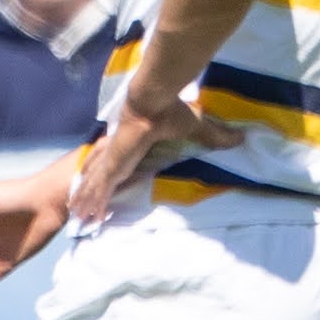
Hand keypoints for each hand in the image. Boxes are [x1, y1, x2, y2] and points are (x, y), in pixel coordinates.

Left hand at [69, 89, 223, 224]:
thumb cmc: (169, 111)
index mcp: (129, 144)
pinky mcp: (112, 166)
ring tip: (79, 217)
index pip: (114, 162)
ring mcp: (112, 160)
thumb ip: (214, 136)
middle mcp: (116, 153)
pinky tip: (86, 216)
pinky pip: (99, 189)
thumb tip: (240, 138)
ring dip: (87, 201)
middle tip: (79, 207)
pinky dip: (93, 203)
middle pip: (97, 176)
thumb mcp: (195, 128)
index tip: (104, 182)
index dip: (107, 173)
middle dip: (88, 191)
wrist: (152, 102)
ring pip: (94, 186)